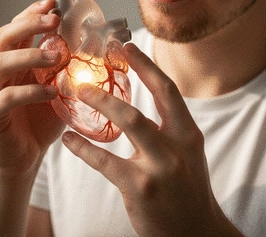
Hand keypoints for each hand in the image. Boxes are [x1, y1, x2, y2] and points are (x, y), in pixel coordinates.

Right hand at [0, 0, 65, 177]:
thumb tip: (92, 45)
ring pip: (0, 63)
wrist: (25, 156)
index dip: (32, 13)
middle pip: (4, 38)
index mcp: (12, 62)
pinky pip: (6, 98)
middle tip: (53, 19)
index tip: (53, 2)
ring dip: (30, 55)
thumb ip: (65, 68)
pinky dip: (30, 92)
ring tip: (57, 56)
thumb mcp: (57, 87)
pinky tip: (51, 92)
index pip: (17, 29)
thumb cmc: (42, 119)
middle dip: (29, 24)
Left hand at [62, 43, 241, 235]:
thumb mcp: (187, 152)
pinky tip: (69, 139)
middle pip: (149, 99)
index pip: (167, 90)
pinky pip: (105, 161)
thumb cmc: (189, 189)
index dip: (147, 65)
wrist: (197, 233)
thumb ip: (170, 127)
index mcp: (188, 133)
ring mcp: (159, 167)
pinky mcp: (140, 188)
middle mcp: (177, 146)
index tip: (128, 47)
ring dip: (101, 102)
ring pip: (128, 122)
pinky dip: (84, 148)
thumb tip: (146, 101)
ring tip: (79, 90)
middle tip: (96, 62)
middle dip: (122, 77)